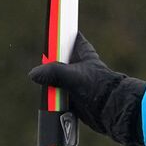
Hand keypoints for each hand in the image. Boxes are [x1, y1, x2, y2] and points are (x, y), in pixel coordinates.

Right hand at [29, 33, 145, 145]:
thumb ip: (53, 71)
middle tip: (42, 71)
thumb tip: (34, 74)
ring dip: (51, 84)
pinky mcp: (75, 96)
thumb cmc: (97, 87)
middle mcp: (81, 65)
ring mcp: (77, 81)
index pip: (72, 38)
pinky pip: (59, 93)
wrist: (110, 109)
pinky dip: (54, 97)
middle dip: (49, 66)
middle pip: (59, 60)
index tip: (50, 36)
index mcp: (84, 53)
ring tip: (50, 89)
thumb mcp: (72, 76)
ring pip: (57, 78)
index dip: (61, 35)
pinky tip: (52, 100)